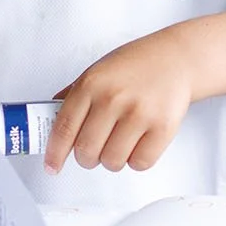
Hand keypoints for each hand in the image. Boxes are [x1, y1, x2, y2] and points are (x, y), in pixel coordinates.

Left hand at [44, 35, 194, 174]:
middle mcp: (112, 99)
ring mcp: (139, 114)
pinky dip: (135, 160)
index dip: (55, 153)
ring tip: (118, 143)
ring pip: (112, 161)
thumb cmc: (135, 65)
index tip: (51, 166)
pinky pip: (139, 163)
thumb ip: (73, 95)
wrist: (176, 58)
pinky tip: (137, 143)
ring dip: (111, 160)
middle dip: (86, 158)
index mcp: (91, 84)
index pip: (64, 128)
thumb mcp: (97, 71)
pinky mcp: (163, 128)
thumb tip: (50, 119)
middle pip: (86, 151)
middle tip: (92, 151)